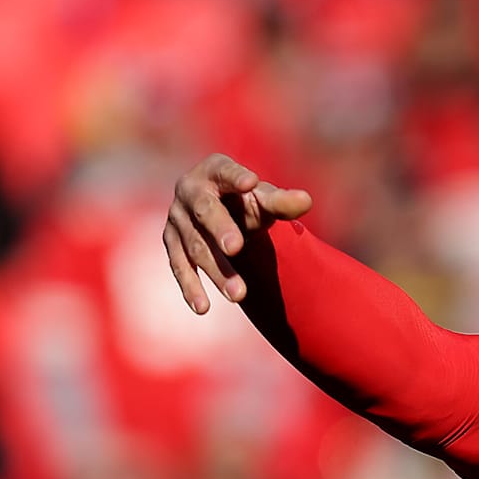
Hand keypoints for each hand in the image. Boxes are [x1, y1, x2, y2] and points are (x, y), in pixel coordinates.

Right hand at [164, 153, 312, 313]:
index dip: (236, 176)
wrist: (219, 210)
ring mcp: (177, 219)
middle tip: (236, 248)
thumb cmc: (246, 199)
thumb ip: (281, 201)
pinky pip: (180, 266)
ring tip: (239, 294)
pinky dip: (190, 287)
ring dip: (216, 270)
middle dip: (221, 229)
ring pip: (196, 246)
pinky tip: (203, 307)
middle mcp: (189, 191)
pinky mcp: (172, 243)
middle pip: (206, 211)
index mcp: (214, 170)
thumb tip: (306, 201)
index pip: (226, 171)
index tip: (251, 182)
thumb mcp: (263, 198)